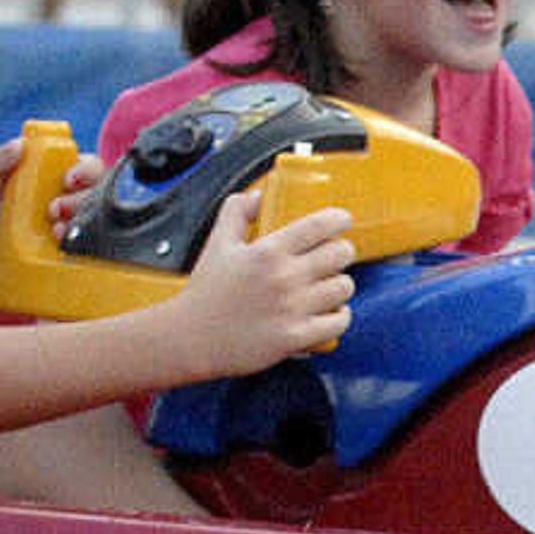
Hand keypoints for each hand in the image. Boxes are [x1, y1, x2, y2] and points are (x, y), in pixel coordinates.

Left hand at [0, 137, 92, 327]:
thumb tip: (19, 144)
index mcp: (57, 183)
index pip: (87, 167)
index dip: (86, 169)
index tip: (68, 179)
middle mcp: (74, 205)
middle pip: (102, 191)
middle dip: (84, 196)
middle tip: (54, 209)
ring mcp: (81, 233)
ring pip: (105, 218)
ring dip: (85, 219)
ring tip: (57, 231)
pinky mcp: (82, 259)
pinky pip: (101, 250)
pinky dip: (90, 245)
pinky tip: (67, 247)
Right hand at [166, 184, 357, 372]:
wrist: (190, 338)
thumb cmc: (205, 293)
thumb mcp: (217, 244)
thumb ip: (236, 213)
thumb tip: (257, 195)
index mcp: (268, 251)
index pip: (320, 225)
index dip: (338, 219)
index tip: (342, 220)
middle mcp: (284, 277)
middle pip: (341, 253)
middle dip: (342, 252)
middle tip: (334, 256)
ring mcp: (292, 308)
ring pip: (344, 287)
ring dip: (340, 285)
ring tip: (329, 286)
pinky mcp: (296, 337)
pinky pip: (339, 321)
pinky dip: (340, 316)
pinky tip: (329, 312)